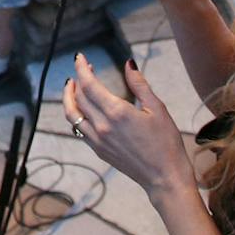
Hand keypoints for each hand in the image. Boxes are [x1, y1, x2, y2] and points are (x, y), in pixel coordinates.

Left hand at [63, 55, 191, 198]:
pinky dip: (75, 115)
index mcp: (116, 112)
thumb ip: (139, 85)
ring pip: (72, 115)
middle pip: (78, 97)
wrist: (164, 177)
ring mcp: (98, 140)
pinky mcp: (98, 150)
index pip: (89, 84)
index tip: (79, 57)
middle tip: (84, 68)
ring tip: (73, 86)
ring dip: (69, 97)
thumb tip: (128, 64)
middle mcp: (102, 126)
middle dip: (78, 79)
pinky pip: (79, 129)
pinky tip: (82, 109)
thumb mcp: (157, 109)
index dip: (81, 68)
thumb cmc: (165, 142)